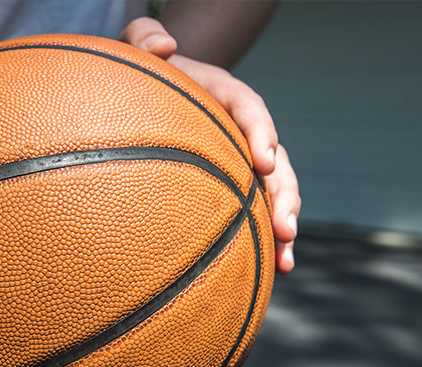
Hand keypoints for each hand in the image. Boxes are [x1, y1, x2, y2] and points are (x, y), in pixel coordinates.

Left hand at [120, 18, 300, 273]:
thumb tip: (163, 48)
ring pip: (274, 193)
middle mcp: (240, 130)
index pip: (249, 108)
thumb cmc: (141, 74)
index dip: (261, 131)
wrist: (150, 96)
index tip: (264, 160)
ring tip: (286, 260)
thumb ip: (142, 39)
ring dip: (284, 225)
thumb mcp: (134, 49)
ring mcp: (240, 160)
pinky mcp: (232, 185)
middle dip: (284, 194)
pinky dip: (265, 240)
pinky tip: (274, 272)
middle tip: (285, 227)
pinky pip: (255, 212)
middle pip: (276, 160)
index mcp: (222, 95)